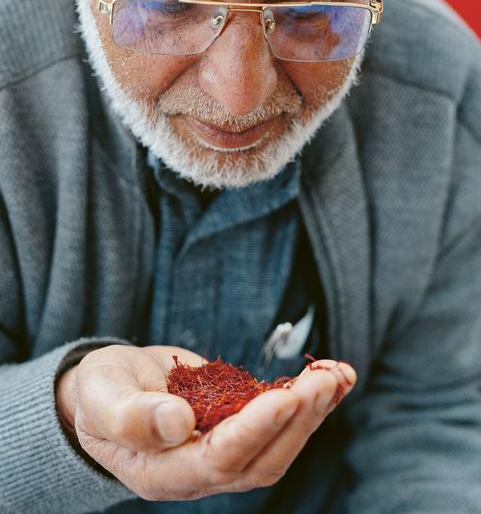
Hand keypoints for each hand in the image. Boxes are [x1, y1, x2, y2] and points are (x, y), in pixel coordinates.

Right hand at [56, 345, 355, 500]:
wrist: (110, 387)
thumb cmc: (98, 394)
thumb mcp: (102, 398)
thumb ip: (132, 417)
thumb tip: (179, 424)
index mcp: (163, 472)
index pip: (219, 460)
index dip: (254, 430)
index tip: (284, 397)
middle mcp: (201, 470)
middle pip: (261, 459)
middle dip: (298, 421)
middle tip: (325, 380)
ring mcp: (223, 449)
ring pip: (279, 444)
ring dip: (313, 411)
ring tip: (340, 375)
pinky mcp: (237, 425)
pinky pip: (279, 421)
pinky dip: (309, 400)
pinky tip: (334, 376)